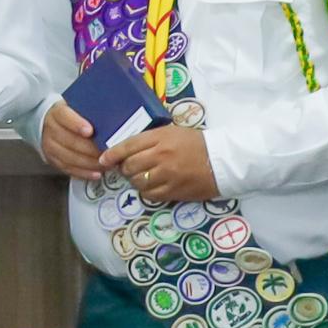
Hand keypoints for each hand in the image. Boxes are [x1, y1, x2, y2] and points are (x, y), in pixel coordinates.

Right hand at [36, 100, 114, 182]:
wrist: (54, 123)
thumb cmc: (72, 115)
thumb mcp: (79, 108)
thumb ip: (91, 112)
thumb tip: (112, 116)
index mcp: (57, 113)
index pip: (65, 117)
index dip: (77, 124)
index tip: (91, 131)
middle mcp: (51, 129)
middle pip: (70, 141)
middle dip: (91, 149)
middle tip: (108, 153)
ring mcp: (50, 145)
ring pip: (70, 157)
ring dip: (90, 163)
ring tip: (107, 164)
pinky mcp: (52, 159)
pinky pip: (68, 169)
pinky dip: (84, 172)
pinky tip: (96, 173)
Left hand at [103, 118, 220, 206]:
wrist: (224, 159)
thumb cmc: (196, 143)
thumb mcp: (171, 132)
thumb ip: (149, 140)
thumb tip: (125, 150)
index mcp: (160, 138)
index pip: (127, 146)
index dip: (112, 154)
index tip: (104, 159)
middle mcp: (162, 156)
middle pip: (129, 166)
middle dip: (124, 168)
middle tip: (127, 168)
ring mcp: (168, 175)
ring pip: (138, 182)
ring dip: (135, 180)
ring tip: (141, 176)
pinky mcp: (175, 191)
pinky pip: (151, 195)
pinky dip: (146, 191)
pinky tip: (151, 186)